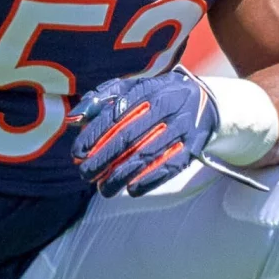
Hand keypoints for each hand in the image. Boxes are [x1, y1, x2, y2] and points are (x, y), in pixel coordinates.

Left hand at [70, 71, 216, 197]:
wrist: (204, 101)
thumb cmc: (156, 95)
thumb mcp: (131, 88)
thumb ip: (101, 99)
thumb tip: (74, 118)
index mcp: (147, 90)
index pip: (115, 114)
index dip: (94, 134)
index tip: (77, 152)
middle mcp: (166, 106)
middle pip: (128, 137)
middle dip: (103, 159)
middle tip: (85, 174)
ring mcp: (181, 127)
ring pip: (146, 155)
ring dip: (122, 175)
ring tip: (103, 189)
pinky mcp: (193, 146)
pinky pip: (169, 167)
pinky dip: (149, 180)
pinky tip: (131, 190)